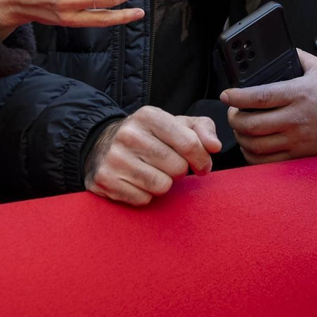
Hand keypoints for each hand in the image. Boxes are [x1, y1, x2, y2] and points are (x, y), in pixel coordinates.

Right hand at [83, 106, 220, 205]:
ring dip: (164, 184)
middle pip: (177, 168)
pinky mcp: (105, 180)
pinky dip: (146, 195)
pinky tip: (138, 182)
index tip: (203, 165)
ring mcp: (114, 158)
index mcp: (149, 116)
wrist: (101, 144)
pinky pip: (143, 199)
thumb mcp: (175, 123)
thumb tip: (215, 146)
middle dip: (181, 171)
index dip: (202, 159)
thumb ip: (202, 129)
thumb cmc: (149, 135)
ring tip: (155, 173)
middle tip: (171, 166)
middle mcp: (129, 134)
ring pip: (161, 186)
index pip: (189, 143)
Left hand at [222, 50, 316, 163]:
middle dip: (234, 119)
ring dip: (241, 138)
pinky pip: (267, 161)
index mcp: (297, 94)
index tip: (227, 95)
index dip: (238, 97)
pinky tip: (251, 146)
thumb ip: (298, 57)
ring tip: (240, 129)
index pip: (260, 97)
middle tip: (232, 113)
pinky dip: (252, 155)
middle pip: (252, 124)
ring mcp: (295, 139)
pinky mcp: (298, 154)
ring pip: (256, 144)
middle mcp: (294, 118)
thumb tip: (282, 51)